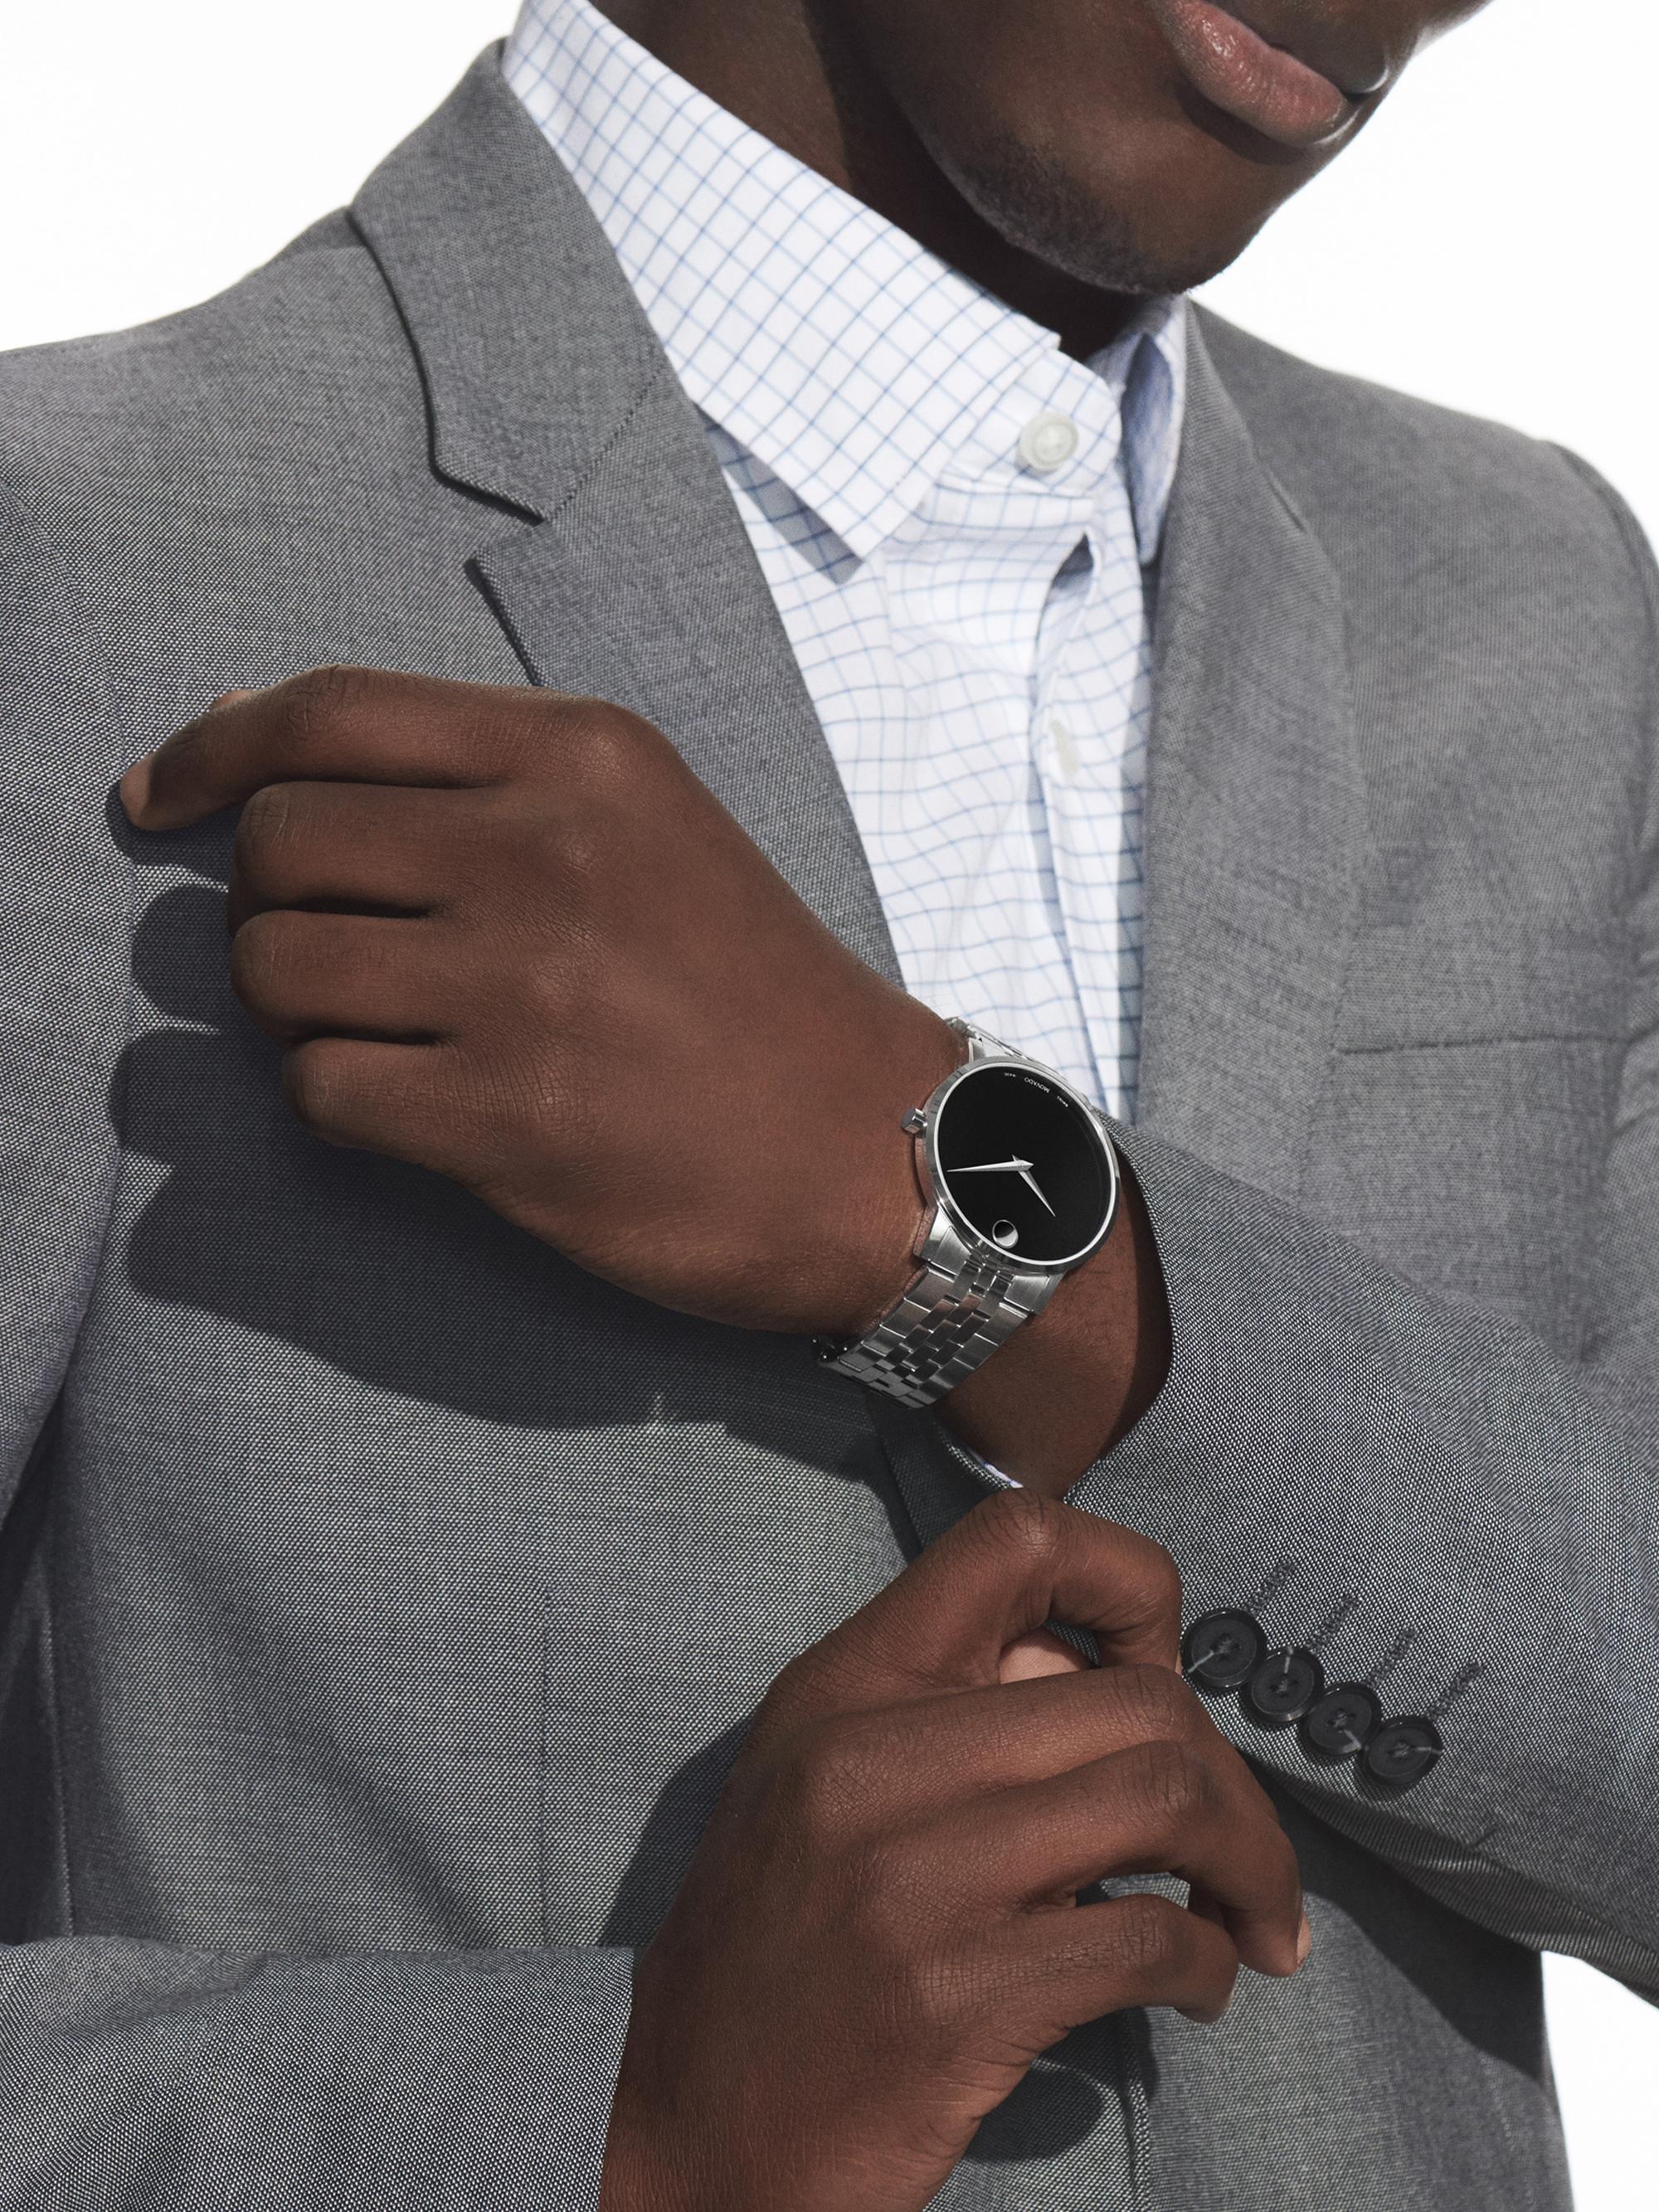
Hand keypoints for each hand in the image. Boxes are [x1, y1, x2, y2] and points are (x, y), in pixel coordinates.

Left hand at [120, 670, 1170, 1487]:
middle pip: (277, 845)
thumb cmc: (750, 987)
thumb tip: (246, 745)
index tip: (155, 801)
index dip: (211, 752)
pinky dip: (339, 1101)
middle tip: (346, 954)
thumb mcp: (646, 824)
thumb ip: (473, 776)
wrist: (878, 1148)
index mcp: (582, 755)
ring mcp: (524, 988)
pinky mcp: (507, 1121)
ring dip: (298, 1012)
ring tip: (390, 1032)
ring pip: (274, 972)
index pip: (327, 713)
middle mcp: (545, 851)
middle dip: (274, 905)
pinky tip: (422, 1107)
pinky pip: (319, 1090)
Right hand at [601, 1491, 1307, 2211]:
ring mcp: (916, 1875)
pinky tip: (1198, 1992)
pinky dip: (1209, 1963)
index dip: (1128, 1581)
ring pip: (1165, 1799)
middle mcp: (876, 1755)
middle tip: (1240, 1857)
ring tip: (1250, 1921)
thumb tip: (1120, 1678)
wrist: (689, 2123)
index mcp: (847, 1682)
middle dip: (1229, 1781)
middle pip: (1139, 1698)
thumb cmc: (778, 1945)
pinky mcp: (958, 1997)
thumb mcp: (827, 1778)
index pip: (1017, 1537)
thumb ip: (954, 1709)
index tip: (1161, 1670)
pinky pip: (1149, 1939)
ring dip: (1249, 1864)